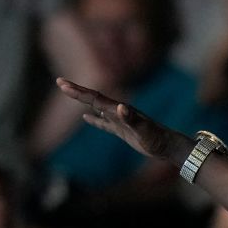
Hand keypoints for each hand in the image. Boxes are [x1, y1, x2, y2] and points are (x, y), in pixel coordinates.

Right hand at [56, 78, 181, 160]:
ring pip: (97, 108)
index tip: (62, 84)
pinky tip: (86, 117)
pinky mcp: (122, 130)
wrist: (168, 145)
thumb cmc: (157, 139)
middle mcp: (118, 112)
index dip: (78, 91)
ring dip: (83, 101)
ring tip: (70, 93)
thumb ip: (132, 119)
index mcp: (119, 110)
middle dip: (76, 91)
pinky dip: (94, 119)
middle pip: (93, 99)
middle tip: (59, 82)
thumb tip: (119, 107)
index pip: (95, 98)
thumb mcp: (144, 130)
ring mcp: (120, 121)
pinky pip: (104, 123)